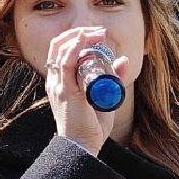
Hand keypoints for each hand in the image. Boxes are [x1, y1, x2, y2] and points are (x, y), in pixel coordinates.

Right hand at [45, 26, 130, 155]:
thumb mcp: (105, 97)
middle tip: (99, 31)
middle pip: (59, 45)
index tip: (97, 34)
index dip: (76, 37)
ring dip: (79, 37)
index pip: (61, 50)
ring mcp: (58, 85)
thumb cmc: (91, 126)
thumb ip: (112, 79)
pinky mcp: (65, 92)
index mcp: (61, 81)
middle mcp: (56, 80)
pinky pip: (65, 64)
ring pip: (61, 51)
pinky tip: (83, 39)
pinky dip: (73, 48)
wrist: (83, 147)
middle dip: (78, 33)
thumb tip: (123, 61)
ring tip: (98, 33)